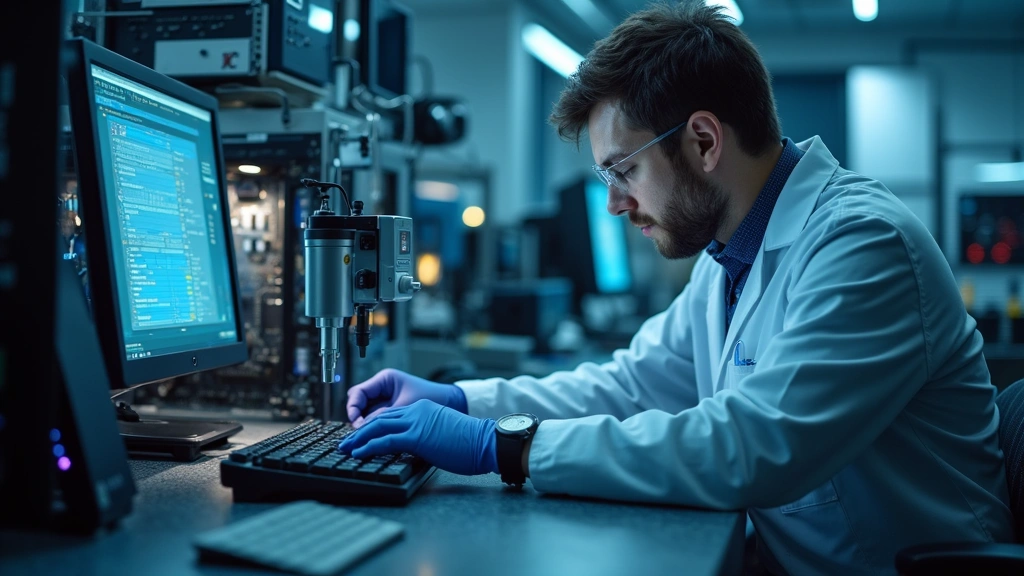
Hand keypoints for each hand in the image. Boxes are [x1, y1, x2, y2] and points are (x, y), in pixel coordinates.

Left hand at [338, 399, 497, 475]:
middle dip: (360, 430)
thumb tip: (417, 449)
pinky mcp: (417, 437)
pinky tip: (357, 452)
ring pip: (378, 426)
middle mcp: (417, 411)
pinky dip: (368, 446)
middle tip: (345, 441)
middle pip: (380, 418)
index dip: (374, 425)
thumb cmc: (472, 443)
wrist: (486, 441)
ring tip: (344, 448)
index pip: (392, 415)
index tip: (362, 435)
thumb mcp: (444, 433)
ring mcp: (416, 422)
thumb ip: (427, 435)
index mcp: (424, 408)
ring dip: (358, 438)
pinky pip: (385, 440)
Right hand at [346, 368, 467, 427]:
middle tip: (358, 434)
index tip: (357, 424)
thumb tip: (364, 428)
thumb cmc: (434, 397)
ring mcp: (387, 401)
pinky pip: (377, 420)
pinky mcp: (393, 413)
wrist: (454, 403)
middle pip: (358, 403)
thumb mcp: (405, 405)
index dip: (353, 408)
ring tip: (365, 439)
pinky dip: (374, 429)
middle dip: (356, 418)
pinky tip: (374, 440)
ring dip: (364, 426)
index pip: (358, 393)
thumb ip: (384, 416)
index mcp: (385, 379)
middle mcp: (383, 389)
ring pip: (366, 414)